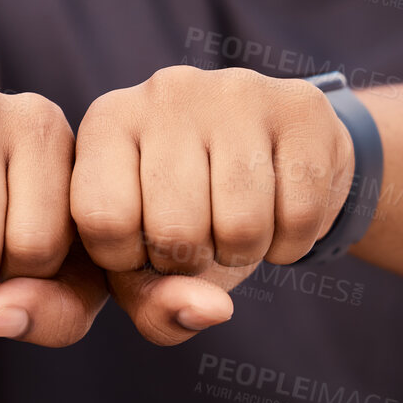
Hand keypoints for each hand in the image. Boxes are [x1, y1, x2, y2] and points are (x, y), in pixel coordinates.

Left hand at [71, 65, 354, 344]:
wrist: (274, 161)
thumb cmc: (189, 216)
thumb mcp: (149, 266)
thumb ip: (154, 309)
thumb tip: (207, 311)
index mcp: (106, 123)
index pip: (102, 219)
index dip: (129, 260)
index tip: (143, 247)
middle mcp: (162, 92)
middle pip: (174, 228)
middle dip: (192, 261)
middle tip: (200, 236)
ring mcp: (234, 91)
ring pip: (241, 224)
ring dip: (245, 253)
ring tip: (236, 226)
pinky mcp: (300, 106)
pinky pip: (299, 215)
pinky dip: (293, 243)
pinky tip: (279, 214)